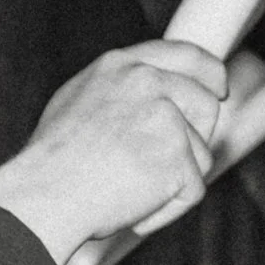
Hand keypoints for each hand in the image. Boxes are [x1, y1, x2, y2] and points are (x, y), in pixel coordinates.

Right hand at [0, 41, 228, 264]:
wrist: (45, 195)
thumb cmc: (53, 163)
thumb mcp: (81, 104)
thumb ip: (123, 94)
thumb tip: (157, 101)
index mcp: (121, 67)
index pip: (184, 55)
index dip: (209, 72)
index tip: (218, 88)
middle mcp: (147, 82)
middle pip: (205, 104)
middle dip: (196, 139)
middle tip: (166, 167)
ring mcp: (165, 117)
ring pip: (201, 154)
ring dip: (175, 180)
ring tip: (130, 190)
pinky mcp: (177, 156)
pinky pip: (192, 191)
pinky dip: (168, 209)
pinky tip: (133, 209)